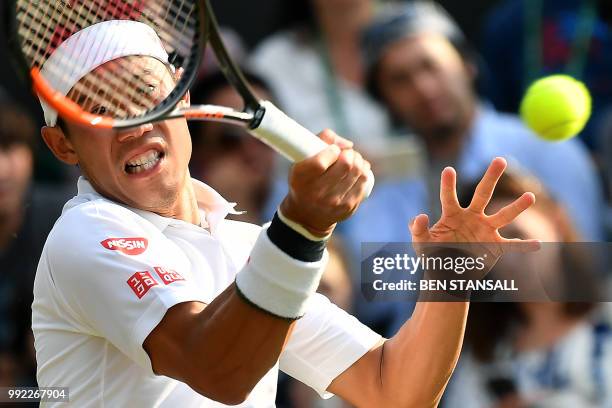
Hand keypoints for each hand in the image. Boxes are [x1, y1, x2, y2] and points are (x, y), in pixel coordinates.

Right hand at [280, 130, 370, 237]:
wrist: (306, 215)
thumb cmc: (305, 180)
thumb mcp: (302, 160)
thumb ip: (321, 140)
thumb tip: (348, 144)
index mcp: (301, 179)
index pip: (321, 162)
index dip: (332, 150)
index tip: (333, 149)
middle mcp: (317, 193)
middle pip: (345, 164)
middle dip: (349, 153)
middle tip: (346, 153)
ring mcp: (334, 202)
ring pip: (358, 171)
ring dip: (358, 160)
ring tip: (352, 160)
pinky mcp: (348, 207)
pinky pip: (363, 182)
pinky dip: (364, 171)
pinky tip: (358, 169)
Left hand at [409, 157, 539, 274]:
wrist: (447, 274)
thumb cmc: (433, 255)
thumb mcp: (421, 243)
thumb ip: (418, 229)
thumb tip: (420, 216)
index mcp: (452, 214)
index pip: (449, 197)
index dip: (449, 184)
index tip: (448, 169)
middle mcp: (472, 217)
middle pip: (483, 194)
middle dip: (491, 178)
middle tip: (500, 160)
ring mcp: (486, 230)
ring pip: (503, 215)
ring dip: (517, 207)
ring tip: (531, 196)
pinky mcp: (495, 246)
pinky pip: (512, 245)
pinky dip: (523, 246)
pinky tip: (537, 244)